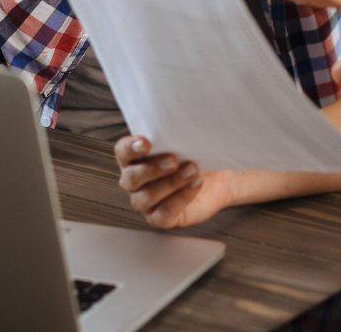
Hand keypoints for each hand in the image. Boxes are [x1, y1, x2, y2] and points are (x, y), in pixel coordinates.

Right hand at [114, 135, 235, 228]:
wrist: (218, 177)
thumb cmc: (196, 154)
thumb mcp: (185, 140)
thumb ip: (175, 133)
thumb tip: (179, 122)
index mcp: (134, 158)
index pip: (122, 152)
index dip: (131, 148)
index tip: (146, 143)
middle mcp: (134, 181)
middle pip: (131, 178)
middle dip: (152, 169)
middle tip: (173, 160)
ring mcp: (145, 202)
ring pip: (146, 197)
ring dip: (170, 184)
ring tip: (192, 171)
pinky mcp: (160, 218)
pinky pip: (163, 214)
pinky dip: (180, 199)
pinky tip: (195, 185)